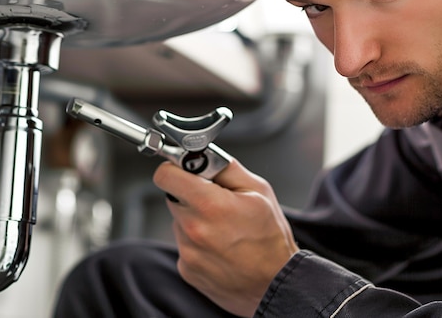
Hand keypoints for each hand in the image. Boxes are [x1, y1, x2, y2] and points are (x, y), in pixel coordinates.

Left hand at [153, 159, 298, 316]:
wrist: (276, 286)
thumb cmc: (271, 239)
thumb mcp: (258, 190)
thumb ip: (226, 168)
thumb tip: (204, 155)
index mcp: (209, 205)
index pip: (165, 175)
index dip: (175, 169)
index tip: (186, 171)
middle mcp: (193, 229)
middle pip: (173, 197)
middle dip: (191, 195)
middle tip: (217, 202)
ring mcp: (187, 252)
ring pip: (180, 222)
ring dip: (195, 220)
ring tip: (224, 230)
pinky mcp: (186, 269)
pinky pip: (184, 245)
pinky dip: (197, 243)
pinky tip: (220, 247)